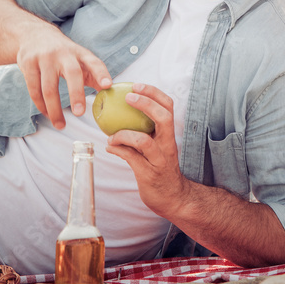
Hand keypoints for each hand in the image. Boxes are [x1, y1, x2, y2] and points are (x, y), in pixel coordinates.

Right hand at [15, 27, 110, 128]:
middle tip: (80, 113)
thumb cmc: (63, 53)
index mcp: (80, 53)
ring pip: (49, 88)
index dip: (101, 73)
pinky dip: (41, 105)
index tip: (108, 85)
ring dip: (54, 109)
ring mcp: (44, 58)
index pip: (94, 62)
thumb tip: (109, 92)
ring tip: (61, 125)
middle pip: (72, 73)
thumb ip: (93, 74)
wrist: (34, 34)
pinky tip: (47, 113)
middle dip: (76, 94)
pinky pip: (34, 90)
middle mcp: (63, 53)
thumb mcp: (79, 58)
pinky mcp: (28, 64)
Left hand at [104, 84, 190, 216]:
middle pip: (164, 118)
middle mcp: (167, 145)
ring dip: (123, 134)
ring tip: (111, 135)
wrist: (174, 198)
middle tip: (128, 97)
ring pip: (144, 141)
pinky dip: (118, 150)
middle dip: (146, 103)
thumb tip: (121, 113)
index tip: (137, 85)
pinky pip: (131, 158)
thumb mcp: (157, 146)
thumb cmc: (161, 168)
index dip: (154, 93)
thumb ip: (144, 131)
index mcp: (169, 135)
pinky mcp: (148, 174)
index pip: (168, 107)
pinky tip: (110, 147)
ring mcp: (159, 160)